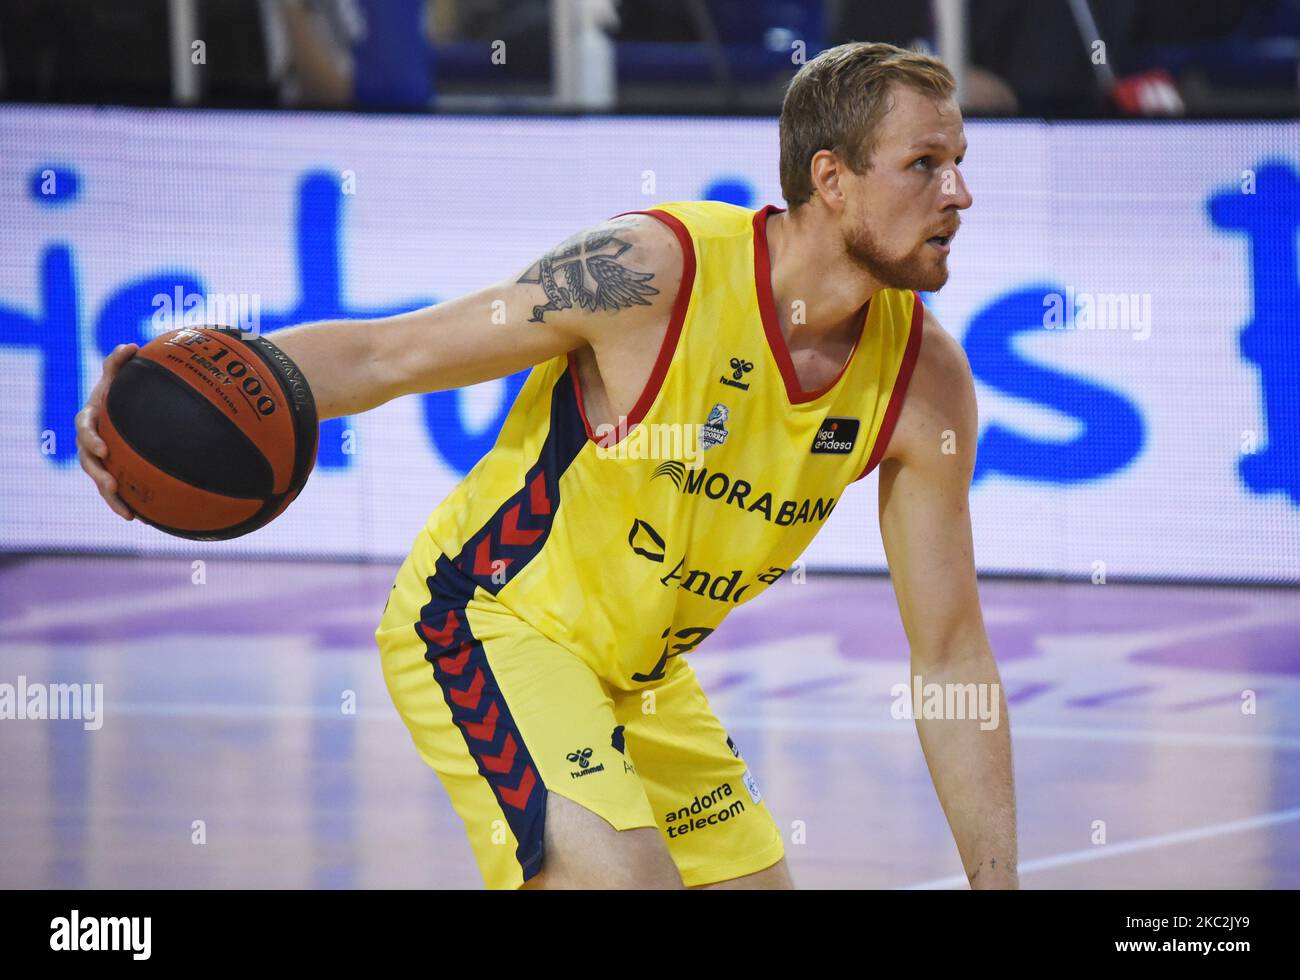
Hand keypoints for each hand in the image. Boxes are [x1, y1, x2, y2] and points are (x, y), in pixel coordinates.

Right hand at [76, 343, 138, 520]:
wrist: (125, 413)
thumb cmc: (119, 392)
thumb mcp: (117, 376)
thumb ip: (119, 361)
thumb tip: (130, 345)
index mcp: (90, 419)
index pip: (85, 428)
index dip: (92, 439)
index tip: (105, 448)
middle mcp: (91, 442)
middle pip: (88, 461)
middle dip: (98, 474)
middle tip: (110, 484)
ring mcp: (100, 459)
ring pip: (100, 480)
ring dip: (110, 496)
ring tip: (126, 510)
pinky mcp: (113, 471)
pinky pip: (116, 489)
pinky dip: (124, 502)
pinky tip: (140, 517)